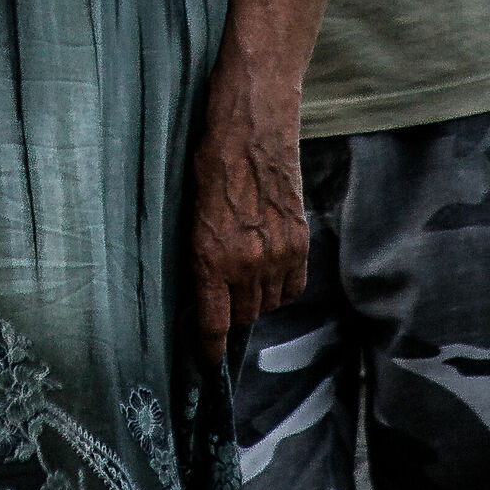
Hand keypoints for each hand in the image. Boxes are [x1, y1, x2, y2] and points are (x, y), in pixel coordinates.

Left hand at [191, 67, 309, 366]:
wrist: (252, 124)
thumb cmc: (209, 160)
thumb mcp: (189, 212)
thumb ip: (198, 255)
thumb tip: (202, 291)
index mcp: (211, 257)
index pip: (213, 325)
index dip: (208, 350)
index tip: (205, 364)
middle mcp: (247, 263)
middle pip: (243, 317)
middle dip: (230, 317)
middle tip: (222, 305)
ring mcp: (278, 253)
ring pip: (268, 304)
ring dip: (255, 301)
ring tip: (244, 282)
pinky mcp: (300, 240)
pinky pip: (293, 286)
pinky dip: (281, 287)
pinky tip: (268, 273)